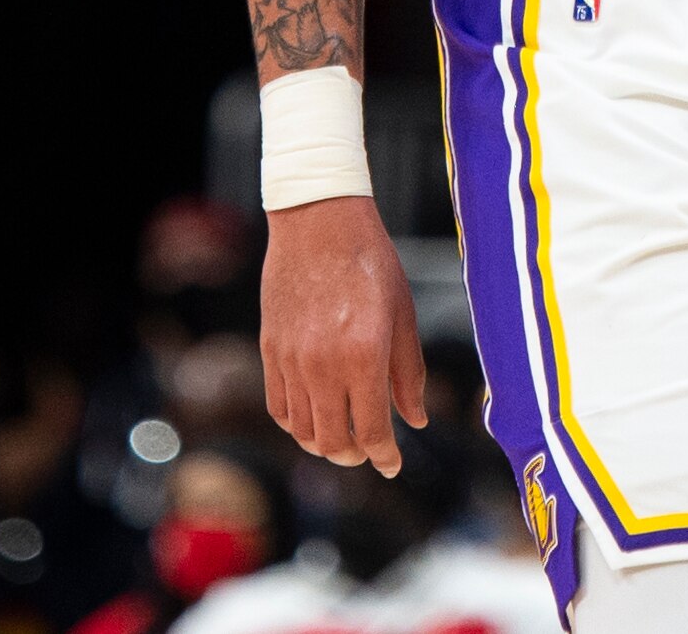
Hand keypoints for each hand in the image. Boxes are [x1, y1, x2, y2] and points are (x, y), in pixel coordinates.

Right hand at [259, 195, 426, 472]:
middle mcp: (323, 366)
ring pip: (302, 431)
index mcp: (364, 357)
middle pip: (333, 441)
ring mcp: (291, 360)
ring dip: (324, 444)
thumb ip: (409, 374)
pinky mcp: (271, 350)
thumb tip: (417, 420)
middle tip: (369, 451)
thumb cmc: (371, 264)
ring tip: (343, 438)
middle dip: (355, 455)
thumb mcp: (403, 316)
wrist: (320, 223)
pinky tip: (313, 418)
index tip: (392, 465)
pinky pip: (278, 406)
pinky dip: (295, 424)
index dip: (384, 456)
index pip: (372, 430)